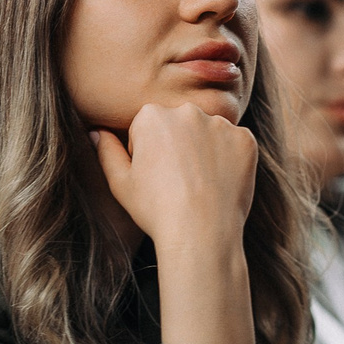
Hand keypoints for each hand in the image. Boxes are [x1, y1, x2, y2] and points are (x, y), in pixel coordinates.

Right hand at [94, 104, 259, 343]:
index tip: (154, 178)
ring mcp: (220, 124)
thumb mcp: (119, 183)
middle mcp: (187, 111)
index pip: (148, 127)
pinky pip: (236, 144)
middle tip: (179, 182)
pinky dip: (231, 159)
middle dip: (179, 145)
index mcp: (151, 115)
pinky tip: (221, 182)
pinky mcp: (246, 140)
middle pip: (180, 124)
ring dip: (206, 150)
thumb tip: (97, 132)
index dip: (148, 153)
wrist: (200, 233)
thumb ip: (107, 151)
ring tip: (200, 184)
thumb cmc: (155, 210)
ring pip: (210, 132)